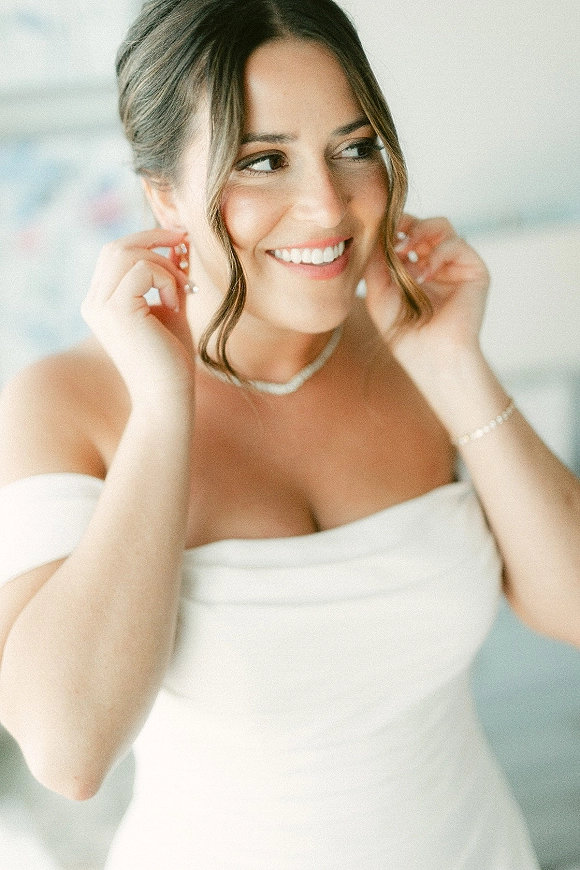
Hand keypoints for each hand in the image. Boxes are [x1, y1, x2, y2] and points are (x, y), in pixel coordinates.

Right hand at [81, 229, 195, 406]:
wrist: (168, 396)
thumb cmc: (171, 358)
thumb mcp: (170, 308)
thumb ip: (168, 278)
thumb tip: (177, 245)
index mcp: (101, 301)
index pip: (115, 254)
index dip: (146, 240)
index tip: (179, 240)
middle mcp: (93, 302)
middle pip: (115, 247)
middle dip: (153, 238)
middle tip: (185, 242)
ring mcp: (100, 306)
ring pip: (126, 253)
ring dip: (162, 263)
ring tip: (181, 290)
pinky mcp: (116, 311)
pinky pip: (141, 270)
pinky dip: (164, 279)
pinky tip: (174, 305)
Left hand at [364, 215, 489, 387]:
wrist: (432, 357)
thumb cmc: (404, 334)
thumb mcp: (378, 294)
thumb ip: (374, 263)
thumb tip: (374, 232)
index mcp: (413, 269)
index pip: (404, 235)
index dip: (392, 226)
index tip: (377, 228)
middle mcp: (435, 264)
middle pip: (422, 224)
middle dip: (405, 224)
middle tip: (391, 234)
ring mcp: (455, 266)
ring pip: (441, 226)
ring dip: (420, 233)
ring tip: (404, 251)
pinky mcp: (474, 270)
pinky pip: (457, 244)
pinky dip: (437, 254)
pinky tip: (424, 275)